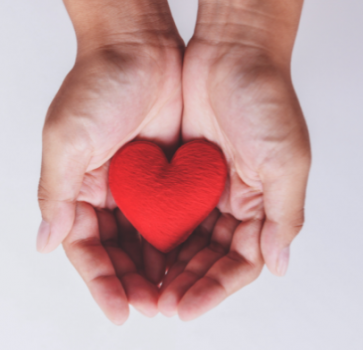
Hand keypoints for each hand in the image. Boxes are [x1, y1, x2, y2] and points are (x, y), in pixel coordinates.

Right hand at [37, 0, 184, 323]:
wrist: (144, 45)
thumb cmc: (98, 83)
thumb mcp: (67, 137)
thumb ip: (57, 192)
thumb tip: (47, 241)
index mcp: (82, 191)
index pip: (90, 250)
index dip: (103, 283)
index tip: (120, 310)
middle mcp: (114, 195)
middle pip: (124, 254)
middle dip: (138, 284)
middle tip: (157, 308)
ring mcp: (147, 188)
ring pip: (155, 242)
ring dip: (165, 270)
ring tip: (179, 296)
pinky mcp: (177, 176)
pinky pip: (183, 217)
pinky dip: (187, 241)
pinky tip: (199, 261)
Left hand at [158, 0, 310, 319]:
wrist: (230, 51)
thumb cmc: (267, 99)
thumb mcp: (287, 161)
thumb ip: (284, 216)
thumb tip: (279, 264)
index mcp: (265, 203)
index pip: (244, 261)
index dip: (218, 288)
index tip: (188, 307)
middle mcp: (237, 202)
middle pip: (213, 258)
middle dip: (189, 284)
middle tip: (162, 306)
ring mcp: (208, 189)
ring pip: (188, 242)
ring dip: (170, 267)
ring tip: (146, 290)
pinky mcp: (182, 173)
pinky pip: (166, 213)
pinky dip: (154, 236)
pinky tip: (137, 254)